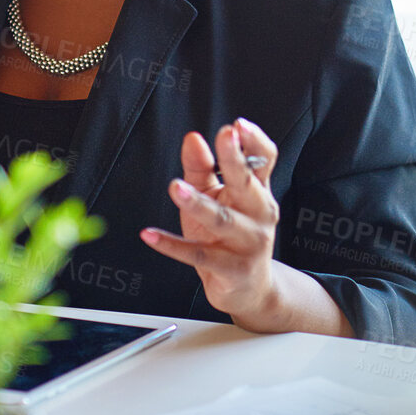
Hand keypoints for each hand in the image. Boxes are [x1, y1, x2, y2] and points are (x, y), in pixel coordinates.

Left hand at [141, 118, 282, 324]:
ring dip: (199, 203)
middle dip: (236, 159)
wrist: (249, 289)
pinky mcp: (231, 269)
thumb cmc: (230, 238)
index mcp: (258, 193)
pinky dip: (172, 245)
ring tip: (177, 187)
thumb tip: (193, 140)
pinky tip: (150, 234)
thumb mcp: (215, 198)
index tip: (237, 125)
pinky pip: (198, 255)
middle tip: (224, 136)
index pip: (265, 161)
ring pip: (222, 219)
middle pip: (248, 184)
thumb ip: (202, 168)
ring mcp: (248, 243)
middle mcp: (259, 215)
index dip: (254, 142)